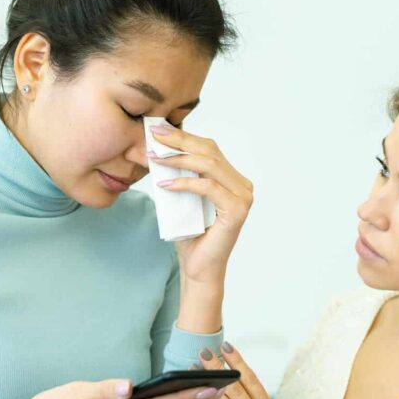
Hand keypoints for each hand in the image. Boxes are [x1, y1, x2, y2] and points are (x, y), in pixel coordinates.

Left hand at [149, 124, 252, 287]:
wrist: (198, 268)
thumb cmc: (190, 235)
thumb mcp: (182, 198)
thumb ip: (179, 175)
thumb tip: (156, 149)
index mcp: (232, 179)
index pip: (209, 148)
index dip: (184, 136)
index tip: (158, 130)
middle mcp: (242, 185)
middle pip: (210, 152)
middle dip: (180, 140)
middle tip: (155, 135)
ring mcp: (243, 197)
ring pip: (210, 166)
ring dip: (179, 158)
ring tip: (155, 157)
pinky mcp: (237, 210)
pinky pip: (209, 188)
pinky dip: (186, 183)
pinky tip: (166, 183)